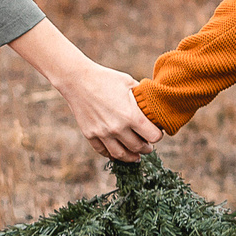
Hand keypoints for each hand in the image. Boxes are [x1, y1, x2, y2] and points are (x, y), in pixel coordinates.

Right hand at [6, 20, 163, 159]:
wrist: (77, 79)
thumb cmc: (106, 78)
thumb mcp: (129, 83)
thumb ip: (142, 96)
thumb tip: (154, 102)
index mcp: (131, 115)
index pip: (153, 136)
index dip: (158, 135)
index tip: (157, 133)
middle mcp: (117, 128)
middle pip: (138, 148)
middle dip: (146, 148)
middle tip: (149, 147)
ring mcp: (102, 133)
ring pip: (121, 155)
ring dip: (131, 157)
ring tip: (136, 156)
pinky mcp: (90, 135)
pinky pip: (103, 151)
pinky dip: (112, 155)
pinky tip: (118, 153)